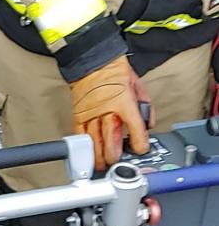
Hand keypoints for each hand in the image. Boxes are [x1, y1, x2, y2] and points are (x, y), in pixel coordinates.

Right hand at [69, 55, 152, 170]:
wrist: (92, 60)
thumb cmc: (114, 70)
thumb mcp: (138, 87)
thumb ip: (144, 107)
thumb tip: (147, 123)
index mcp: (124, 103)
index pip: (135, 129)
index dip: (140, 144)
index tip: (141, 149)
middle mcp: (106, 110)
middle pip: (111, 140)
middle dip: (114, 156)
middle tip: (117, 163)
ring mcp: (90, 113)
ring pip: (93, 140)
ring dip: (97, 155)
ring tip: (100, 165)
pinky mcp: (78, 113)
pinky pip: (79, 133)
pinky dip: (82, 144)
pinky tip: (85, 152)